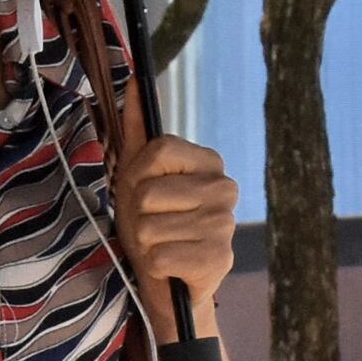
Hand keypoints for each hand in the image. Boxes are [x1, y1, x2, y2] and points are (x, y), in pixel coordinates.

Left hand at [111, 131, 236, 303]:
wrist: (168, 282)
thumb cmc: (152, 223)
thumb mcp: (139, 174)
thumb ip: (137, 128)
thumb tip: (135, 78)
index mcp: (211, 163)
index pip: (159, 149)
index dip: (136, 173)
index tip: (141, 189)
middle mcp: (226, 189)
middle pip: (150, 191)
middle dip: (136, 213)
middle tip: (149, 224)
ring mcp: (226, 225)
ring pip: (150, 226)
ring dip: (143, 242)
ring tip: (158, 245)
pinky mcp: (219, 261)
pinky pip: (160, 257)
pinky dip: (154, 265)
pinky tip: (169, 267)